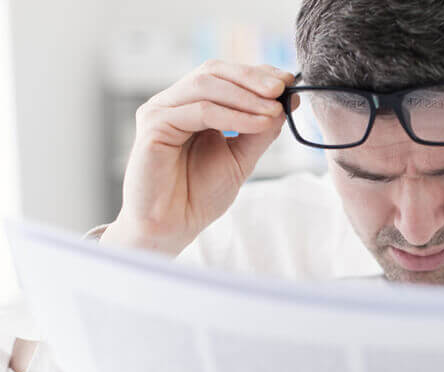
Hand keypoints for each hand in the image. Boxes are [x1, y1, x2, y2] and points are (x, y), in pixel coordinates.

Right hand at [101, 60, 295, 254]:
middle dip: (252, 78)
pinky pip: (199, 111)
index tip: (288, 81)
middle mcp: (173, 102)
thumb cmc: (199, 195)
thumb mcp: (240, 157)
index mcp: (191, 104)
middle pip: (213, 71)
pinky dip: (233, 115)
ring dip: (246, 96)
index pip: (225, 75)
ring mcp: (160, 111)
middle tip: (282, 88)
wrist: (172, 227)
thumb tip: (289, 99)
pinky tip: (258, 123)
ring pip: (206, 85)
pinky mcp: (154, 125)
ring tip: (275, 110)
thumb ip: (261, 129)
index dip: (256, 73)